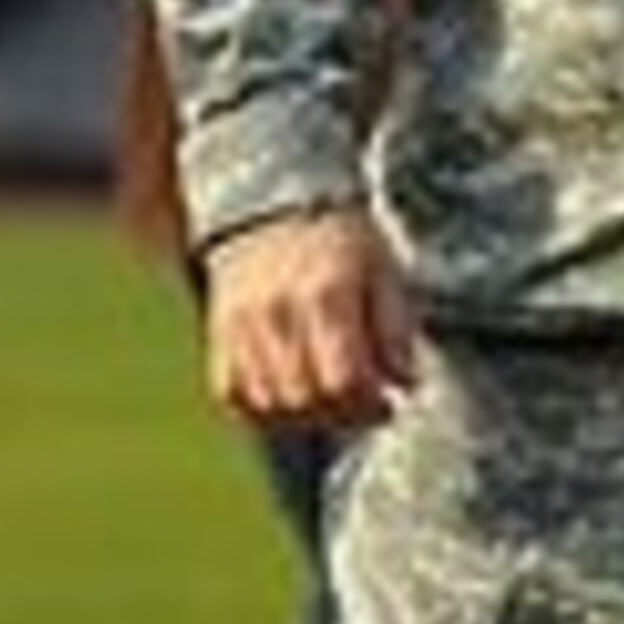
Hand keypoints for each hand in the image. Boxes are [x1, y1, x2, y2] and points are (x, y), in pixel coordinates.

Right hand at [204, 206, 417, 431]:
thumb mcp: (383, 271)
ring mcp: (242, 326)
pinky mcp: (219, 335)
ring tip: (328, 401)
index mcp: (327, 295)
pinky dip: (262, 408)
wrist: (272, 207)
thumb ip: (396, 327)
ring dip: (304, 417)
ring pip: (269, 405)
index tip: (387, 401)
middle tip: (361, 405)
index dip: (369, 405)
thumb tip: (404, 382)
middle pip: (306, 399)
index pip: (344, 380)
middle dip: (341, 415)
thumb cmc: (340, 242)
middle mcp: (279, 313)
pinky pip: (232, 395)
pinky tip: (290, 396)